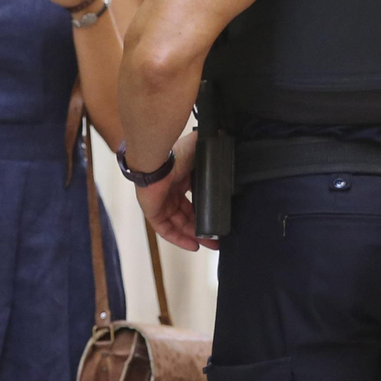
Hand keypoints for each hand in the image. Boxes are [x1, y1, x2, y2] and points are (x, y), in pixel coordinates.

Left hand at [134, 131, 218, 252]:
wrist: (156, 159)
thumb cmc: (176, 153)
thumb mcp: (199, 150)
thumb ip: (212, 148)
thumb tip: (228, 135)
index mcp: (179, 179)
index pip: (194, 199)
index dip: (205, 210)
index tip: (219, 217)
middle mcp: (169, 192)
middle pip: (187, 215)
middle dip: (202, 228)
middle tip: (218, 238)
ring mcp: (159, 202)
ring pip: (178, 225)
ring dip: (194, 236)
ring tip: (211, 244)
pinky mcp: (152, 212)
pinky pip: (166, 230)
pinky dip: (179, 239)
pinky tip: (193, 245)